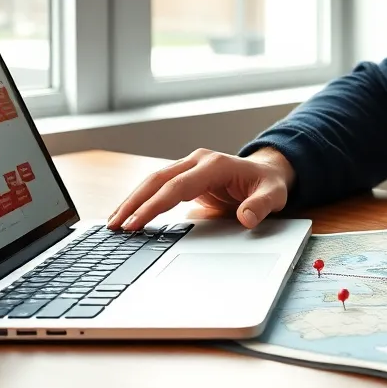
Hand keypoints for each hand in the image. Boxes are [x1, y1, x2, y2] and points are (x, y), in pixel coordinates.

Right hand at [107, 147, 295, 230]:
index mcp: (214, 165)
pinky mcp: (184, 176)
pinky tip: (128, 215)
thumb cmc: (268, 184)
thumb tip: (246, 218)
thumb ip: (261, 206)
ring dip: (132, 201)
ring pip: (152, 181)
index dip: (155, 205)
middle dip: (133, 202)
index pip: (177, 186)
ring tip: (113, 223)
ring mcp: (188, 166)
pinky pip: (158, 186)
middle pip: (156, 180)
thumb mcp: (273, 195)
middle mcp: (197, 161)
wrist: (267, 172)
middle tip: (114, 226)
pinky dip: (141, 199)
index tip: (136, 223)